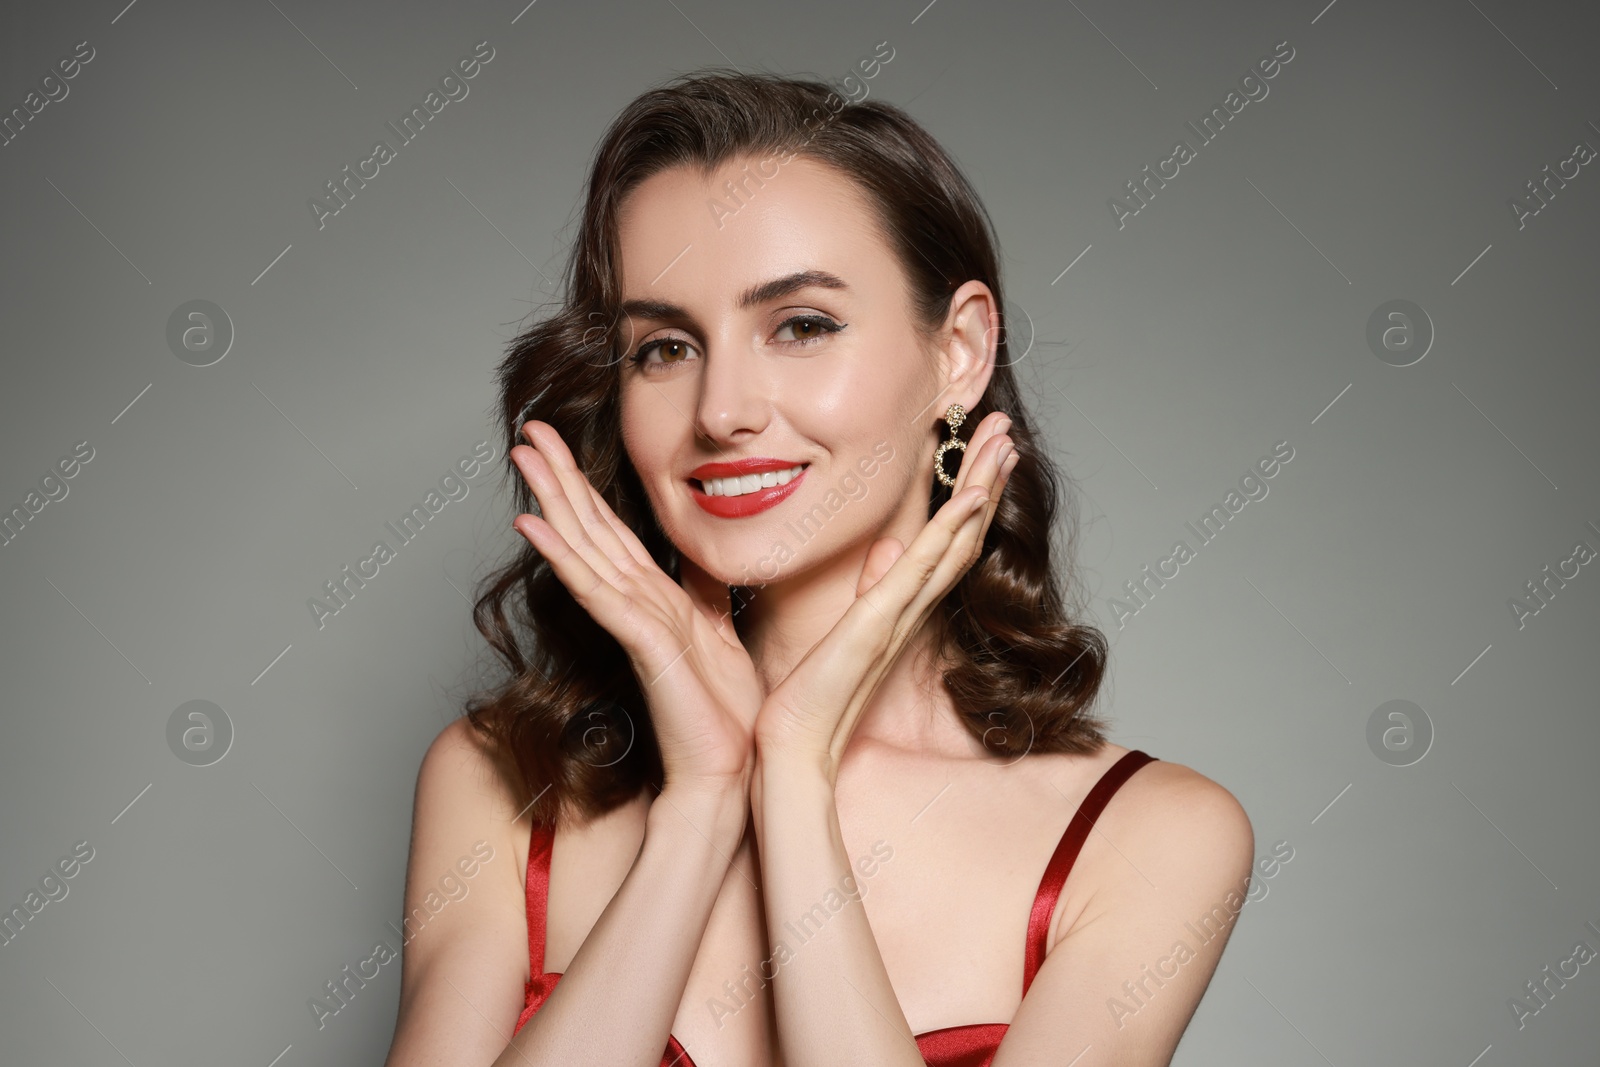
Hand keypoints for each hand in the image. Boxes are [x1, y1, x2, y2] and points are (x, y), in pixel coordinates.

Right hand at [510, 420, 762, 792]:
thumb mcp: (719, 629)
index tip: (558, 445)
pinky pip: (597, 591)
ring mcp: (631, 620)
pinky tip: (536, 526)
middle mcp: (634, 602)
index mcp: (653, 595)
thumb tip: (703, 556)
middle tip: (527, 430)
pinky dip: (565, 556)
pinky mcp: (639, 640)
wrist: (728, 767)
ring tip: (522, 457)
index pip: (609, 529)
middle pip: (587, 527)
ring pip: (584, 547)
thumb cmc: (724, 711)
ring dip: (552, 500)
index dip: (583, 485)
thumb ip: (704, 591)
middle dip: (558, 476)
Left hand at [751, 410, 1016, 783]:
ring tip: (1001, 442)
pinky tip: (972, 495)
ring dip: (979, 489)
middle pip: (962, 532)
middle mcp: (909, 606)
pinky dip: (951, 530)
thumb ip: (869, 586)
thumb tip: (886, 547)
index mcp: (899, 604)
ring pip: (953, 540)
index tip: (981, 449)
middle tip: (1004, 429)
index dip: (967, 493)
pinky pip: (923, 568)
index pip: (943, 539)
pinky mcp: (879, 621)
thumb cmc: (809, 696)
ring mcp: (899, 613)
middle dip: (984, 477)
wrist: (794, 746)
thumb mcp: (840, 629)